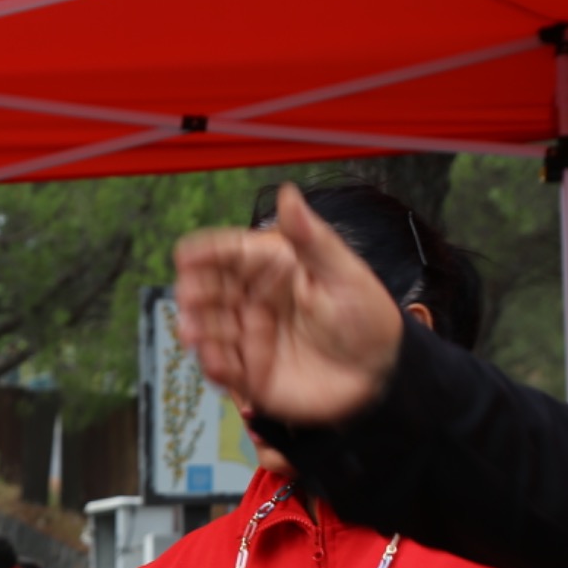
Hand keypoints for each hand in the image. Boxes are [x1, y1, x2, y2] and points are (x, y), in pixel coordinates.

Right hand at [172, 183, 404, 425]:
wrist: (381, 373)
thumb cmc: (367, 317)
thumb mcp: (344, 273)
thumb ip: (312, 238)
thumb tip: (288, 195)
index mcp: (274, 269)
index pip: (233, 255)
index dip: (207, 253)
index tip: (186, 254)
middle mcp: (257, 301)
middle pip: (213, 291)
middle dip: (195, 293)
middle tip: (188, 296)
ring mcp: (252, 336)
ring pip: (212, 330)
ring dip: (198, 330)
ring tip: (193, 333)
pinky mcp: (252, 372)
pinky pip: (225, 369)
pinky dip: (214, 365)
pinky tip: (214, 361)